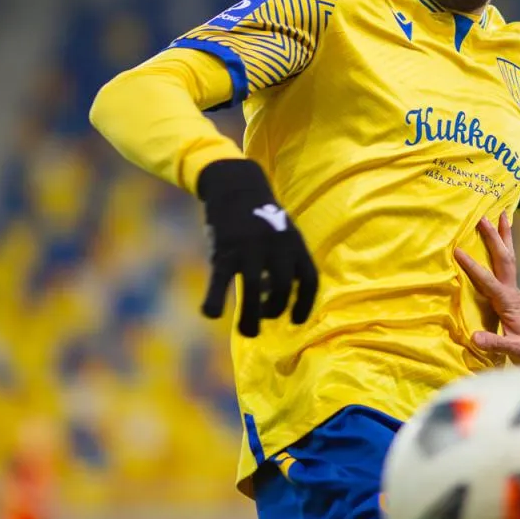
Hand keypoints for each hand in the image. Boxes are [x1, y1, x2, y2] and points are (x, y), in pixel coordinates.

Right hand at [196, 159, 317, 336]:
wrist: (235, 186)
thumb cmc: (260, 217)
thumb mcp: (283, 233)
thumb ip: (284, 262)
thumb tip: (274, 297)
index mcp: (295, 243)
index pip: (309, 279)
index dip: (305, 304)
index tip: (294, 321)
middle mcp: (276, 246)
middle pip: (283, 288)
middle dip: (274, 311)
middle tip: (263, 319)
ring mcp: (250, 248)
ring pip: (254, 290)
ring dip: (250, 317)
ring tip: (247, 332)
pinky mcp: (224, 249)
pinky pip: (220, 280)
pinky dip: (214, 299)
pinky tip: (210, 314)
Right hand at [454, 214, 519, 366]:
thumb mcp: (517, 350)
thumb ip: (496, 343)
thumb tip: (474, 338)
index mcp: (508, 302)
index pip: (488, 281)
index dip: (473, 267)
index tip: (458, 251)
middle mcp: (512, 291)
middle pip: (503, 259)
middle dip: (493, 237)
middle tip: (483, 217)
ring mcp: (513, 290)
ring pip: (508, 257)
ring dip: (503, 236)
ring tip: (501, 214)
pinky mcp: (512, 293)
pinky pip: (506, 264)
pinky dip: (504, 248)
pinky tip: (502, 241)